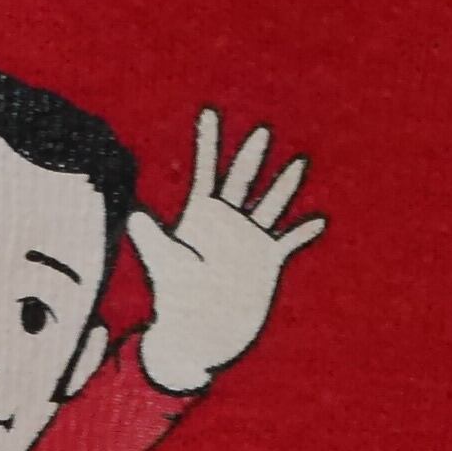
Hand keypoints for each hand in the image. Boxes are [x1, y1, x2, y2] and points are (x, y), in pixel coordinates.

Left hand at [130, 109, 326, 393]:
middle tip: (261, 131)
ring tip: (297, 162)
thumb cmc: (175, 303)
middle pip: (241, 182)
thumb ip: (152, 240)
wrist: (196, 337)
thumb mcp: (166, 267)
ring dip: (282, 187)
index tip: (208, 112)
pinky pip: (288, 242)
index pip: (204, 172)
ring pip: (269, 205)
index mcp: (199, 219)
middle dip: (250, 157)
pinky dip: (303, 232)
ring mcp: (246, 243)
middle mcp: (224, 226)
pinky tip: (317, 221)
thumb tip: (134, 215)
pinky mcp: (265, 263)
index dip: (207, 142)